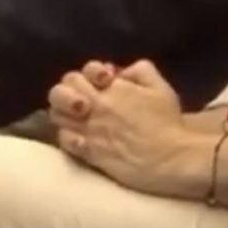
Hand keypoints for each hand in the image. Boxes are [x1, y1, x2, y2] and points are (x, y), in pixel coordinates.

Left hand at [49, 60, 195, 196]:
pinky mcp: (88, 152)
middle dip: (68, 92)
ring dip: (64, 113)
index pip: (82, 73)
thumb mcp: (160, 86)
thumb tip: (118, 73)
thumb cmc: (168, 122)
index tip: (103, 84)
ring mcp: (89, 130)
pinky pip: (64, 139)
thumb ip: (139, 71)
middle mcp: (96, 107)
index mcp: (113, 88)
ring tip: (78, 118)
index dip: (89, 76)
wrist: (170, 157)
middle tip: (82, 101)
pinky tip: (79, 137)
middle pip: (60, 92)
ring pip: (56, 115)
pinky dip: (68, 135)